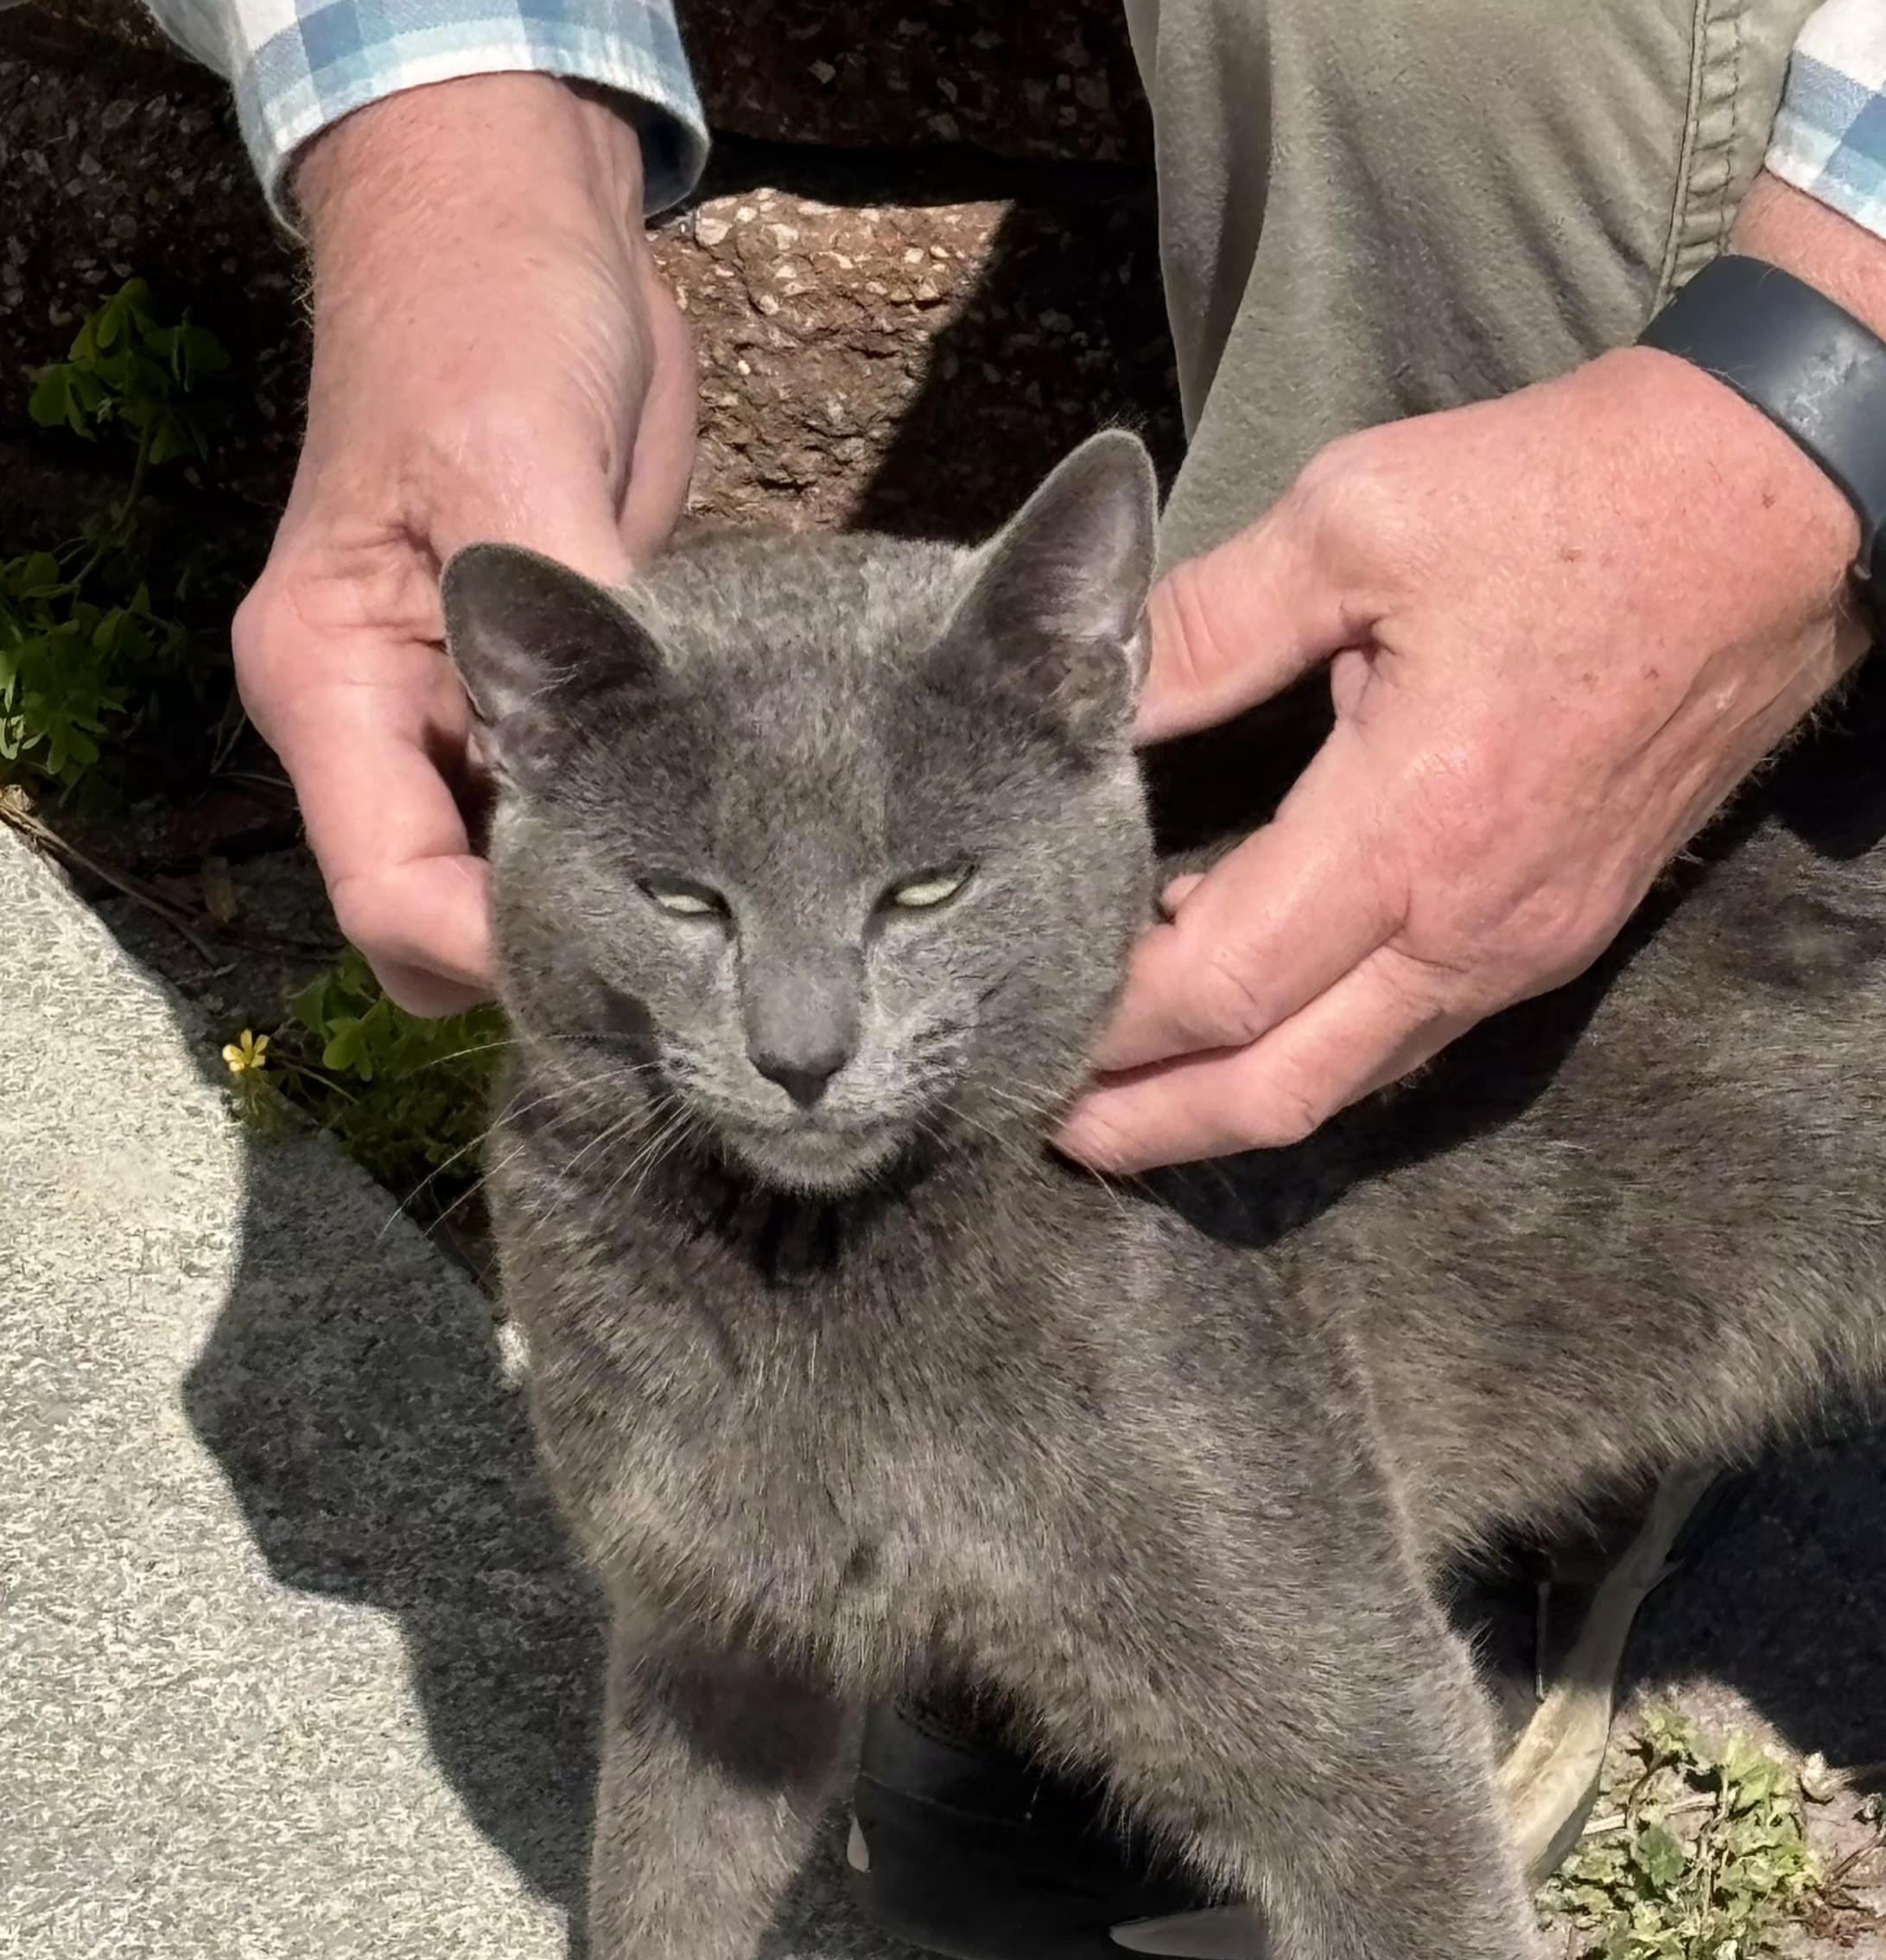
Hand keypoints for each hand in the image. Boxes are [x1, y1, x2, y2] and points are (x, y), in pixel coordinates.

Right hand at [232, 75, 696, 1011]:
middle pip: (450, 923)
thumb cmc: (484, 320)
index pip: (396, 899)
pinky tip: (743, 860)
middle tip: (711, 989)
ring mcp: (456, 718)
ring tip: (748, 937)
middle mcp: (380, 723)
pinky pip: (577, 818)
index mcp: (328, 684)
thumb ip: (556, 610)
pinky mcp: (541, 699)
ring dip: (614, 914)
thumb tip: (607, 737)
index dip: (508, 954)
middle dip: (564, 960)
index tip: (637, 977)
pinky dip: (642, 848)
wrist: (516, 234)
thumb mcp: (513, 458)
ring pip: (518, 884)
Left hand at [1056, 178, 1885, 1170]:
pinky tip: (1259, 1012)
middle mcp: (1471, 929)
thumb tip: (1081, 695)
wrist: (1780, 514)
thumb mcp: (1361, 518)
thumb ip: (1207, 624)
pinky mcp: (1563, 934)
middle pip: (1278, 1090)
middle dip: (1155, 1125)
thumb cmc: (1575, 498)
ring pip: (1351, 1080)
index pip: (1216, 986)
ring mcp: (1526, 948)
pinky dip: (1318, 1047)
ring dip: (1233, 1099)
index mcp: (1410, 831)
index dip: (1107, 1023)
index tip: (1021, 1020)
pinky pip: (1413, 1034)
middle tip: (1052, 1128)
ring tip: (1134, 1092)